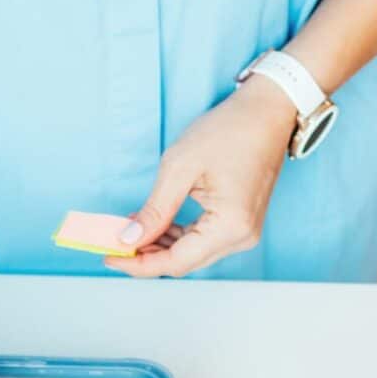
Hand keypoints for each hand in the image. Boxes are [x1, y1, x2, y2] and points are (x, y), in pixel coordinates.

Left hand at [104, 74, 296, 276]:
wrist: (267, 113)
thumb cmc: (230, 131)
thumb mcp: (180, 167)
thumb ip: (154, 209)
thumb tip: (129, 238)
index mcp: (230, 226)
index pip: (176, 262)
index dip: (139, 264)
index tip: (109, 256)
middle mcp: (241, 238)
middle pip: (184, 262)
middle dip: (146, 256)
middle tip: (113, 242)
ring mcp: (244, 233)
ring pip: (192, 254)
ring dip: (160, 246)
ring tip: (131, 229)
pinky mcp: (241, 225)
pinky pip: (203, 241)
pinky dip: (177, 236)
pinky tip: (156, 224)